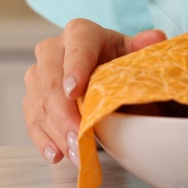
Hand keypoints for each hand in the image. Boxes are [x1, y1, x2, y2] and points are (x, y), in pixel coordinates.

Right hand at [22, 18, 165, 166]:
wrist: (98, 66)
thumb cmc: (114, 59)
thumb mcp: (130, 51)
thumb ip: (142, 47)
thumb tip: (156, 38)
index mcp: (80, 33)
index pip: (77, 48)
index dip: (75, 69)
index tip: (75, 92)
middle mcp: (53, 50)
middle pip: (51, 80)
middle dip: (63, 113)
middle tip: (78, 138)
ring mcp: (38, 74)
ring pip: (39, 102)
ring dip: (55, 131)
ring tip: (74, 153)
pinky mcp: (31, 97)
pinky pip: (31, 118)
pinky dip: (42, 138)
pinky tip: (55, 154)